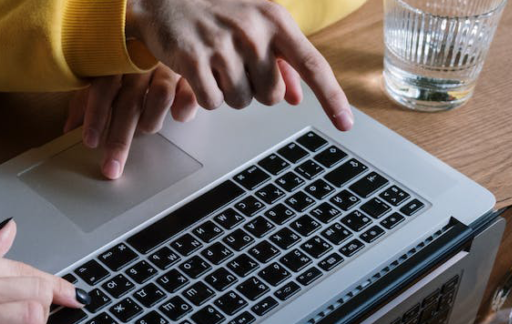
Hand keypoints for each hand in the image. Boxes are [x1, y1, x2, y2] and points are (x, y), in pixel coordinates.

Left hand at [66, 64, 215, 178]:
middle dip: (119, 138)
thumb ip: (85, 100)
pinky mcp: (190, 73)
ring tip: (146, 131)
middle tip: (111, 166)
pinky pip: (190, 91)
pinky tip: (178, 117)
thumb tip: (69, 127)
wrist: (166, 30)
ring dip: (151, 121)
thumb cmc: (128, 60)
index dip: (96, 115)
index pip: (103, 87)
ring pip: (160, 95)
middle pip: (129, 100)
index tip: (90, 142)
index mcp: (116, 59)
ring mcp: (166, 65)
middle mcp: (140, 61)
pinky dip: (185, 107)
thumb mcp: (102, 75)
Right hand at [125, 0, 353, 129]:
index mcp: (275, 20)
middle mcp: (252, 30)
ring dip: (228, 94)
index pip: (312, 65)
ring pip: (241, 102)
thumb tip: (297, 97)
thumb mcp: (255, 27)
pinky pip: (212, 102)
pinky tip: (198, 73)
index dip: (331, 97)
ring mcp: (222, 44)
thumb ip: (280, 61)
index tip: (345, 123)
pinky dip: (206, 97)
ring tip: (215, 66)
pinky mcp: (194, 59)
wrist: (166, 0)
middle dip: (254, 91)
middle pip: (271, 96)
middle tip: (236, 68)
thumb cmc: (217, 15)